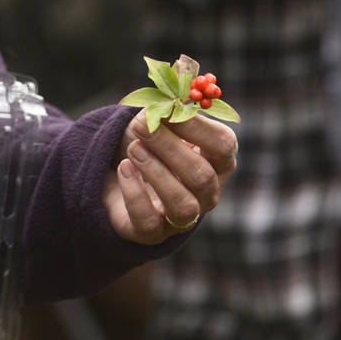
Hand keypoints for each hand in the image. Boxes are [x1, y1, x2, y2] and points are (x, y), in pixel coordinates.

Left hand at [107, 112, 237, 243]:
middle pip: (201, 176)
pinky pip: (149, 221)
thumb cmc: (149, 142)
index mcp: (218, 161)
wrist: (117, 171)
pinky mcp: (153, 233)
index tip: (169, 111)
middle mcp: (207, 192)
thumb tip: (168, 105)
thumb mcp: (159, 120)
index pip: (223, 146)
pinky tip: (123, 168)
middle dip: (169, 148)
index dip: (197, 127)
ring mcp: (183, 217)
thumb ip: (167, 110)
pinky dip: (134, 193)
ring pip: (182, 205)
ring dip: (156, 173)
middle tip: (142, 127)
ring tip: (134, 149)